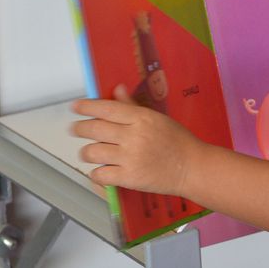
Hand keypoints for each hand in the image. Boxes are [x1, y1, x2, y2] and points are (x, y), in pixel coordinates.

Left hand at [71, 85, 203, 196]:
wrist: (192, 167)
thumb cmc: (178, 141)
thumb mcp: (157, 118)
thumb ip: (133, 105)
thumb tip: (117, 89)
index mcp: (142, 118)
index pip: (107, 108)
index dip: (87, 106)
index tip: (76, 106)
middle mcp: (133, 136)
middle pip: (94, 129)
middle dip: (79, 128)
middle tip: (76, 129)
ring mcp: (130, 158)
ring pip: (92, 152)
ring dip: (86, 152)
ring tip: (89, 152)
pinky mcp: (129, 178)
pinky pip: (100, 174)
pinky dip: (96, 173)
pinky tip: (101, 171)